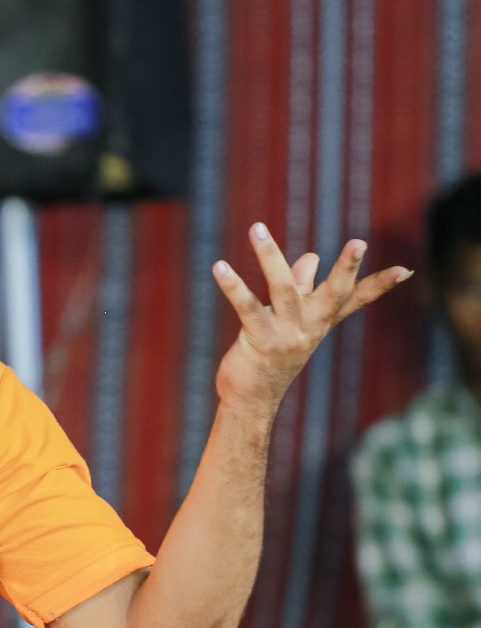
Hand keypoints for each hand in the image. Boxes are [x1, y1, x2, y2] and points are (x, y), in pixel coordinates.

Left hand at [213, 225, 411, 419]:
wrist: (252, 399)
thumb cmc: (271, 355)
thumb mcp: (292, 320)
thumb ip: (302, 287)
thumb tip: (312, 256)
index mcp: (321, 320)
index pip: (356, 299)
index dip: (380, 286)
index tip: (407, 271)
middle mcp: (310, 326)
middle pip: (333, 292)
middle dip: (346, 268)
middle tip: (359, 243)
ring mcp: (287, 334)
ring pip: (282, 288)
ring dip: (269, 255)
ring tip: (257, 228)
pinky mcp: (260, 339)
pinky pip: (247, 306)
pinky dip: (233, 285)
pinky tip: (220, 267)